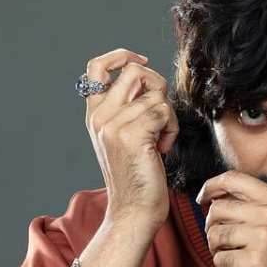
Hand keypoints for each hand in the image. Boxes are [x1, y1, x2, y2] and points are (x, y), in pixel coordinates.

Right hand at [83, 49, 179, 228]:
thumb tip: (148, 78)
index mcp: (94, 114)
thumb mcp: (124, 137)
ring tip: (160, 139)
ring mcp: (113, 124)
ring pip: (156, 94)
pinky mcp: (131, 134)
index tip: (142, 61)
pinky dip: (171, 129)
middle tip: (159, 114)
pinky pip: (164, 111)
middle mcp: (100, 116)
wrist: (133, 211)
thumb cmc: (137, 176)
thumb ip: (127, 108)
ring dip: (168, 116)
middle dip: (157, 87)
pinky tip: (163, 148)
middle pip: (136, 71)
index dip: (122, 55)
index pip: (97, 66)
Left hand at [197, 171, 266, 266]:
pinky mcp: (255, 261)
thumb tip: (221, 200)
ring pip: (215, 236)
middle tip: (223, 245)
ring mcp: (263, 236)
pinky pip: (220, 260)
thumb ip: (263, 206)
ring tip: (237, 263)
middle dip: (213, 229)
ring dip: (219, 252)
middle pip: (217, 210)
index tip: (202, 198)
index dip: (211, 186)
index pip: (233, 179)